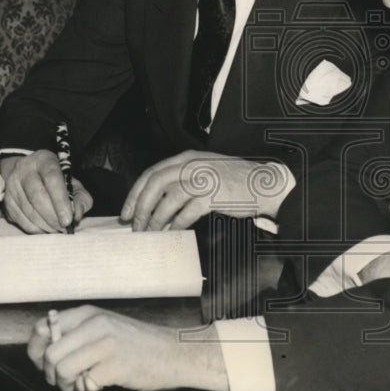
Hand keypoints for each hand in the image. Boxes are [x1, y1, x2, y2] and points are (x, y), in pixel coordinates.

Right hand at [0, 150, 92, 233]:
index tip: (68, 219)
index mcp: (44, 160)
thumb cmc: (56, 181)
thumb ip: (81, 197)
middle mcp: (25, 169)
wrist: (28, 174)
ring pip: (28, 210)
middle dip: (53, 216)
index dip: (61, 201)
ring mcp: (12, 185)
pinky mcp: (6, 200)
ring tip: (57, 229)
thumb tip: (77, 215)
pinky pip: (20, 219)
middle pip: (37, 196)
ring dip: (45, 225)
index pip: (52, 178)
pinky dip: (35, 228)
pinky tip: (45, 229)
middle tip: (64, 228)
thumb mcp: (72, 183)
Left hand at [27, 305, 227, 390]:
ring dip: (65, 384)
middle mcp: (95, 324)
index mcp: (89, 313)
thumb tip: (43, 350)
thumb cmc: (138, 343)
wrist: (174, 353)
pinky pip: (84, 384)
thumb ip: (77, 332)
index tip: (41, 361)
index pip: (44, 326)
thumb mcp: (106, 326)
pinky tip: (97, 386)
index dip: (36, 348)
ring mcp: (106, 344)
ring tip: (78, 385)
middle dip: (50, 373)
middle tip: (63, 380)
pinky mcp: (115, 366)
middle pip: (50, 353)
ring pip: (62, 369)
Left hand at [120, 151, 293, 231]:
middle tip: (134, 225)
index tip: (126, 212)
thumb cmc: (234, 180)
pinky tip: (173, 232)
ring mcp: (203, 180)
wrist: (263, 183)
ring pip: (168, 199)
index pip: (151, 173)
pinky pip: (187, 213)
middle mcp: (192, 166)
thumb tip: (156, 202)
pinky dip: (176, 224)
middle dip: (140, 207)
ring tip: (151, 233)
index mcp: (187, 158)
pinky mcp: (213, 196)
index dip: (135, 194)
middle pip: (154, 184)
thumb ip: (182, 179)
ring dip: (155, 219)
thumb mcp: (204, 170)